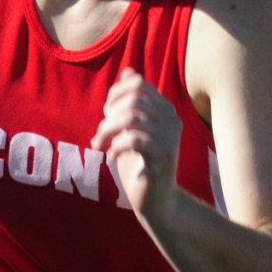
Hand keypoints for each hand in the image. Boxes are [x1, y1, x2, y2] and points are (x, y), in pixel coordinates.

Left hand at [92, 67, 180, 219]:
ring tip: (100, 144)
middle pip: (132, 99)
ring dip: (107, 130)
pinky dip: (116, 146)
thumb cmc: (140, 161)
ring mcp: (170, 137)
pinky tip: (111, 157)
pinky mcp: (164, 156)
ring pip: (130, 117)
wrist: (155, 199)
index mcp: (165, 108)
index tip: (107, 113)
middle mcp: (172, 119)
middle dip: (109, 114)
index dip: (115, 94)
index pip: (137, 83)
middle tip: (101, 134)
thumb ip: (130, 101)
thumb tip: (128, 71)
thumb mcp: (131, 127)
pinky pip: (134, 139)